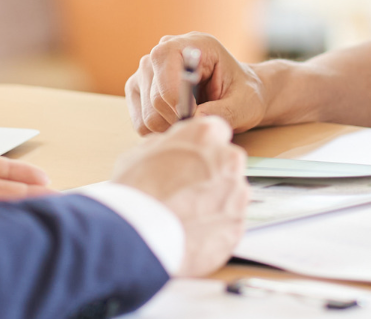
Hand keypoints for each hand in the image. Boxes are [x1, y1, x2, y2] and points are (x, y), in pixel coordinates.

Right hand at [110, 116, 248, 276]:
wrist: (137, 238)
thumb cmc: (134, 192)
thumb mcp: (141, 152)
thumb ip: (168, 147)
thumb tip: (173, 151)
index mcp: (205, 136)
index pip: (216, 131)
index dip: (202, 146)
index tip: (194, 157)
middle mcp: (228, 161)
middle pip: (227, 164)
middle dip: (211, 174)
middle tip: (186, 190)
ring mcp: (236, 197)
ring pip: (231, 195)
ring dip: (215, 202)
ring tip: (185, 215)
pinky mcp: (236, 227)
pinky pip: (228, 223)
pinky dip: (214, 228)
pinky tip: (191, 232)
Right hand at [126, 33, 265, 134]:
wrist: (237, 97)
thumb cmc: (243, 95)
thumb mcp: (244, 104)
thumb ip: (223, 111)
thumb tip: (195, 117)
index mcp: (192, 43)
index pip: (164, 61)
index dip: (177, 96)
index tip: (197, 116)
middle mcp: (163, 51)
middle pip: (156, 96)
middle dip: (179, 118)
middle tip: (201, 123)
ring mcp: (146, 71)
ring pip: (147, 114)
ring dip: (171, 128)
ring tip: (192, 122)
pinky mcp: (138, 90)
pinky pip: (140, 122)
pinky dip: (160, 132)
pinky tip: (179, 124)